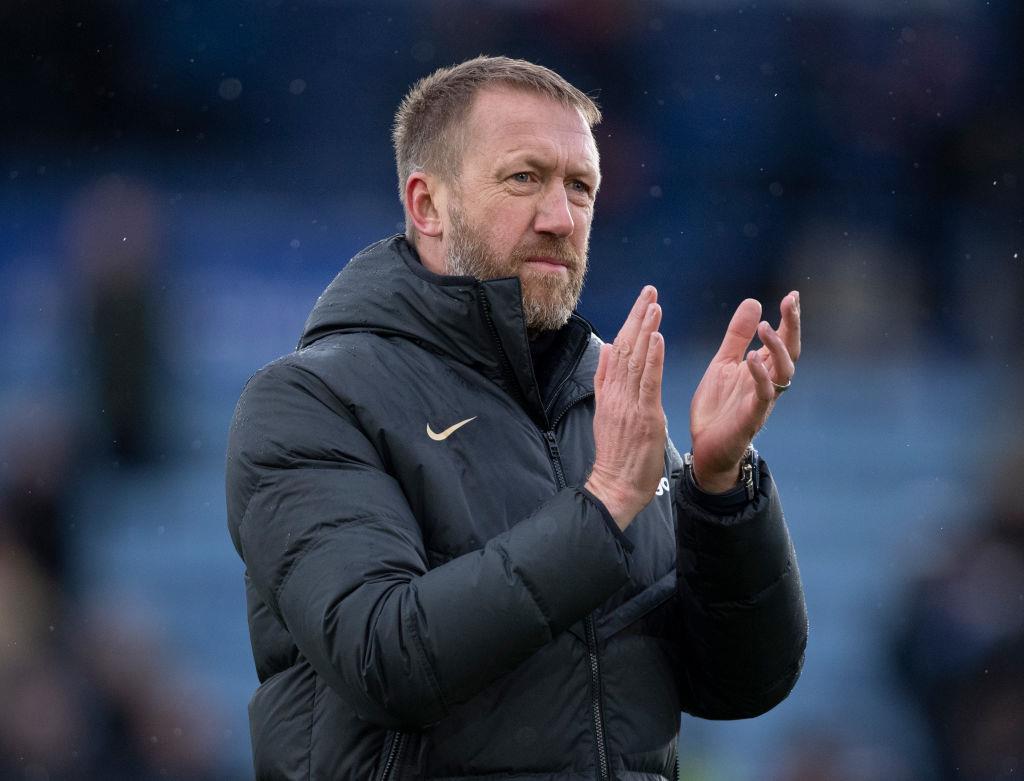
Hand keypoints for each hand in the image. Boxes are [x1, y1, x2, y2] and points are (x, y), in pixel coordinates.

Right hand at [585, 286, 666, 529]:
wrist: (614, 486)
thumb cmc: (617, 456)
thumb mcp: (607, 414)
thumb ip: (607, 382)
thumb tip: (607, 351)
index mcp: (608, 393)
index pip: (618, 350)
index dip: (629, 323)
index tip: (641, 302)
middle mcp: (616, 394)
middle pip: (625, 347)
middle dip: (638, 317)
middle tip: (650, 290)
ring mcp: (629, 404)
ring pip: (636, 360)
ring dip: (646, 329)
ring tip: (654, 305)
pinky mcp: (644, 416)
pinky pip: (648, 382)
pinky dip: (653, 358)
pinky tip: (658, 337)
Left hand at [689, 291, 800, 492]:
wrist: (705, 449)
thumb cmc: (718, 407)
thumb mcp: (723, 363)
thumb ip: (737, 335)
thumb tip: (754, 301)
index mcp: (761, 368)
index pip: (782, 339)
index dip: (789, 318)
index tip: (792, 294)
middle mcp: (768, 382)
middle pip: (790, 351)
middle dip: (792, 327)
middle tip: (790, 301)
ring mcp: (762, 400)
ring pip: (783, 372)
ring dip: (777, 349)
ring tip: (766, 327)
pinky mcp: (751, 418)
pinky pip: (763, 395)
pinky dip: (761, 376)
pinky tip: (752, 359)